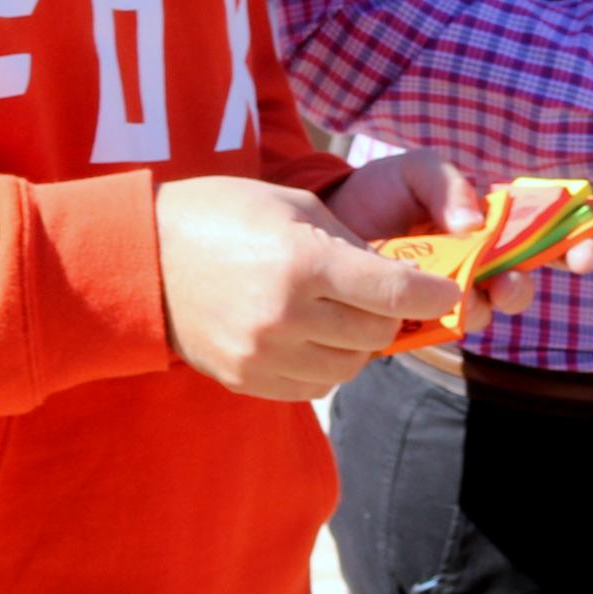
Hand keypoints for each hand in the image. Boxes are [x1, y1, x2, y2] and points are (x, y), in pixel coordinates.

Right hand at [157, 175, 463, 399]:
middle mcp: (286, 316)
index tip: (450, 292)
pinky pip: (314, 386)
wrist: (142, 255)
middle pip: (377, 333)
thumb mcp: (294, 207)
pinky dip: (327, 364)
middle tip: (383, 296)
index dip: (434, 294)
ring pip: (351, 367)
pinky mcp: (247, 380)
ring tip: (342, 314)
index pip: (396, 294)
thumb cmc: (223, 215)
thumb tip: (401, 280)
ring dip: (359, 343)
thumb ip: (352, 246)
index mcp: (303, 264)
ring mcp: (263, 355)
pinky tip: (313, 335)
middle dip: (391, 314)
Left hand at [321, 152, 592, 334]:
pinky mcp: (419, 319)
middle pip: (523, 283)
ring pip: (485, 310)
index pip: (547, 235)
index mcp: (491, 223)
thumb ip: (448, 184)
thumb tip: (474, 224)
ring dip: (480, 305)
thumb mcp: (416, 170)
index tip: (584, 257)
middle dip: (523, 287)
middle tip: (506, 284)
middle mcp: (479, 262)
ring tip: (458, 294)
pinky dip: (437, 322)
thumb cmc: (379, 191)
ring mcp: (451, 293)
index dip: (576, 244)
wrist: (326, 220)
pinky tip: (420, 307)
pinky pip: (439, 329)